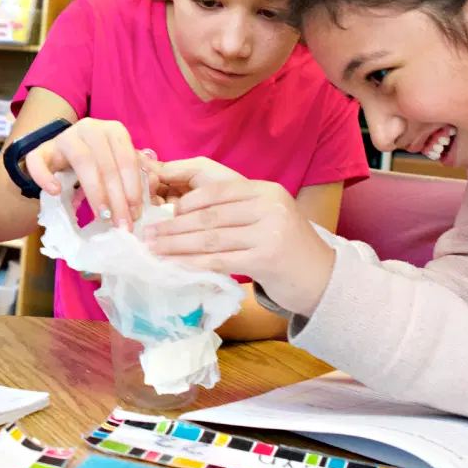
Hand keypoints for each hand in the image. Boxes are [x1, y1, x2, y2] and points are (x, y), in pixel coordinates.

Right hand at [21, 118, 151, 231]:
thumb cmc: (96, 165)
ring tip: (102, 216)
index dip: (133, 187)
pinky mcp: (41, 149)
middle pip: (107, 164)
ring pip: (82, 161)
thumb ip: (136, 176)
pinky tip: (55, 192)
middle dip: (117, 198)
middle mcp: (90, 128)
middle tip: (122, 224)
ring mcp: (64, 137)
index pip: (127, 158)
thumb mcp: (117, 167)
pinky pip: (39, 161)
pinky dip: (46, 176)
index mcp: (113, 131)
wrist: (60, 157)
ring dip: (95, 192)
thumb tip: (153, 188)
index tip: (136, 213)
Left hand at [142, 162, 335, 315]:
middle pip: (209, 215)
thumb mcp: (262, 217)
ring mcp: (270, 232)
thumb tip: (176, 209)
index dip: (184, 202)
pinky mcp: (266, 259)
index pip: (215, 191)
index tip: (159, 213)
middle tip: (146, 234)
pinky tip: (174, 266)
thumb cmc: (282, 246)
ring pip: (210, 238)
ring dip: (176, 246)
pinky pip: (219, 260)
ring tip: (153, 250)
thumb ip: (230, 209)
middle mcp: (269, 205)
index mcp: (265, 190)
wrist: (321, 277)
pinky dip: (192, 263)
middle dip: (173, 226)